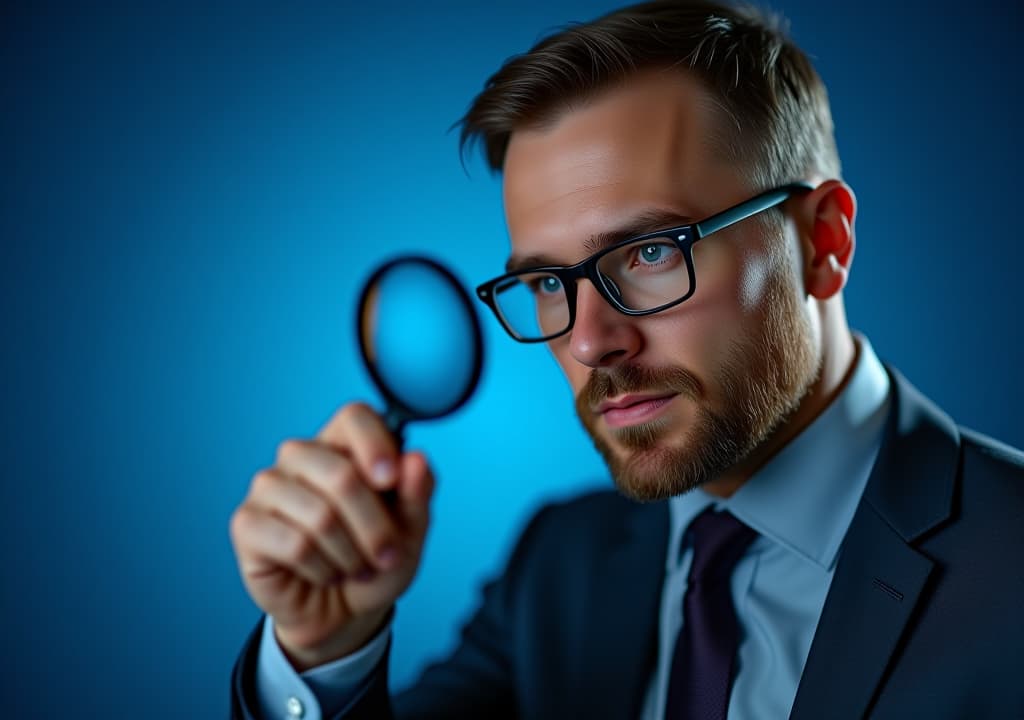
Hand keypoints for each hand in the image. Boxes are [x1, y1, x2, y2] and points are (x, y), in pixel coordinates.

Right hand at [229, 402, 433, 669]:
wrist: (343, 611)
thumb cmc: (375, 559)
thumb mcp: (410, 530)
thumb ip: (417, 493)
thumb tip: (416, 459)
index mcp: (342, 444)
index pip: (354, 417)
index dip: (375, 445)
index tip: (390, 481)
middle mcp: (300, 456)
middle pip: (341, 474)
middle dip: (374, 527)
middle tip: (386, 556)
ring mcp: (268, 487)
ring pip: (320, 516)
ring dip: (350, 555)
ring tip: (353, 567)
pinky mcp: (247, 523)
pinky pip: (295, 545)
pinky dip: (322, 569)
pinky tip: (323, 573)